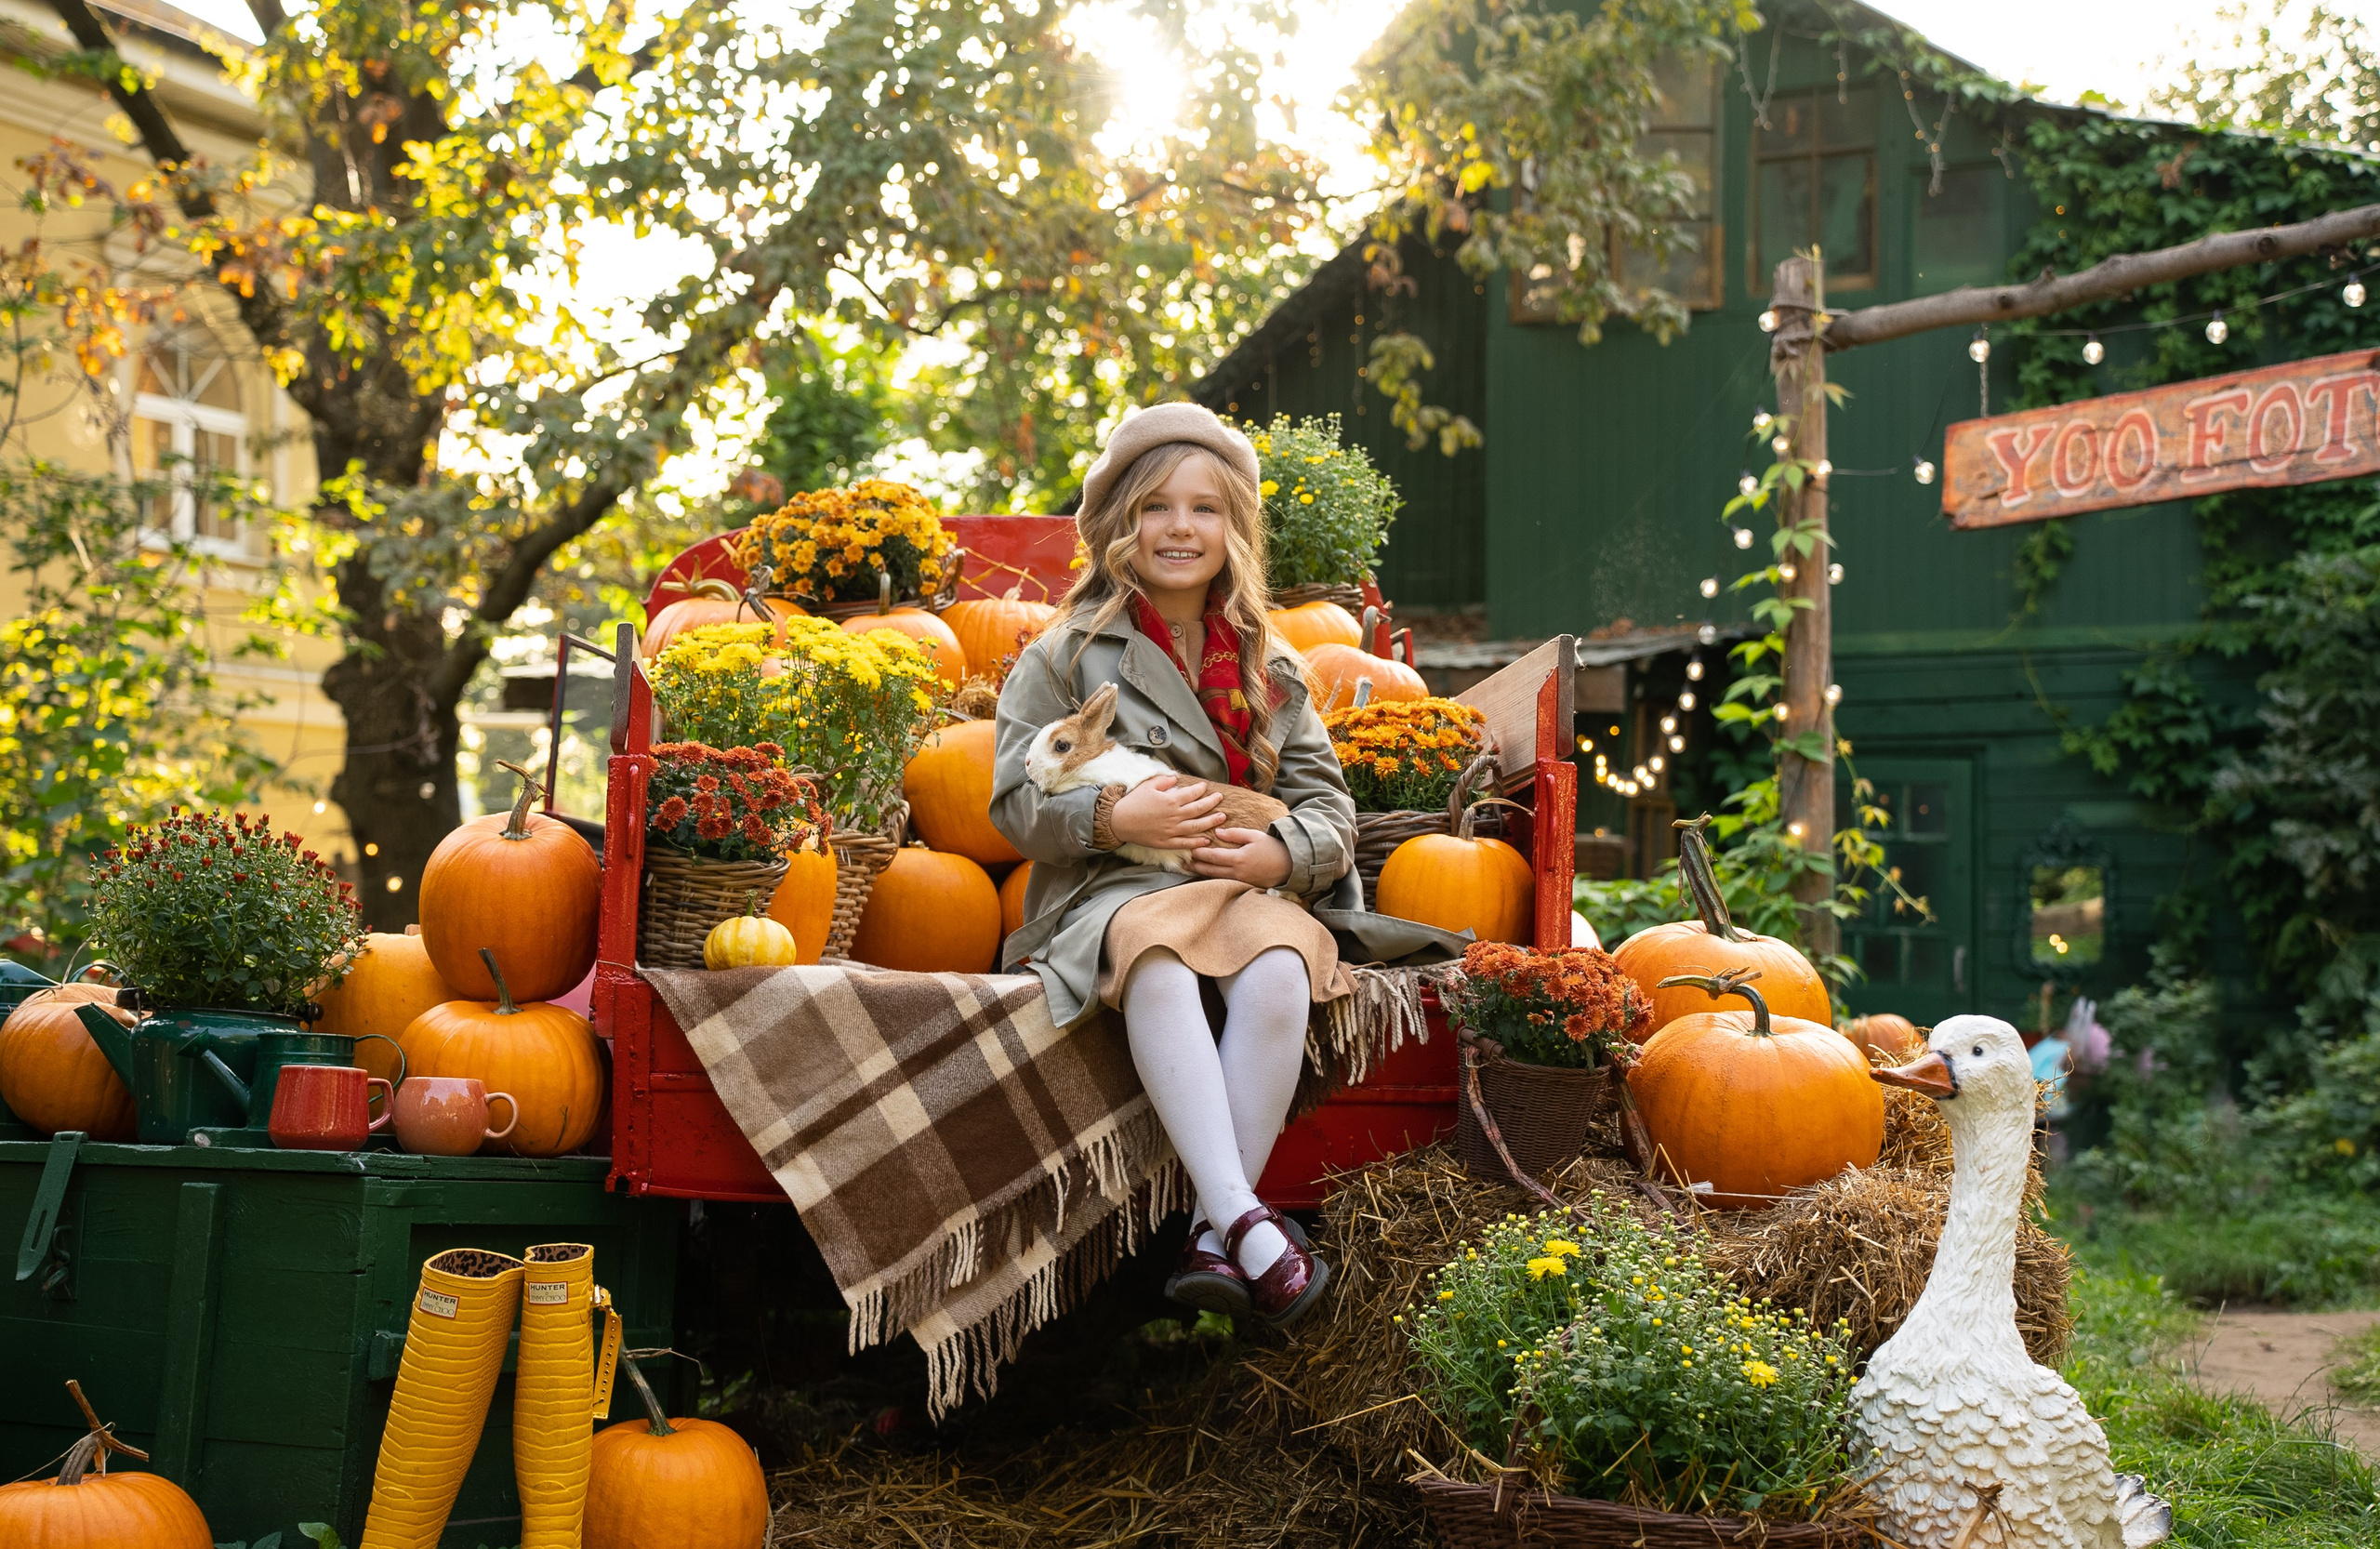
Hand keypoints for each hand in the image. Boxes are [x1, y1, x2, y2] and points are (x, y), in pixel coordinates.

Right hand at [1110, 775, 1224, 850]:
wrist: (1118, 821)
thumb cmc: (1133, 802)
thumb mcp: (1148, 786)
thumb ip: (1164, 781)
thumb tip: (1175, 779)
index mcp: (1170, 801)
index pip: (1191, 794)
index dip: (1200, 789)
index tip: (1205, 787)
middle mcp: (1174, 816)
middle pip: (1198, 809)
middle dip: (1211, 803)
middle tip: (1220, 798)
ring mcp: (1171, 831)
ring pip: (1196, 826)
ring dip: (1210, 822)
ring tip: (1222, 818)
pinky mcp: (1166, 842)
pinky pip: (1185, 843)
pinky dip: (1197, 842)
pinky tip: (1206, 840)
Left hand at [1187, 827, 1292, 887]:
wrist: (1291, 866)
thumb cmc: (1274, 848)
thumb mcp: (1255, 836)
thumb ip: (1235, 834)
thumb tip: (1218, 832)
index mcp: (1239, 859)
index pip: (1213, 856)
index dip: (1199, 853)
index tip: (1188, 849)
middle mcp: (1237, 872)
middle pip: (1210, 870)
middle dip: (1195, 866)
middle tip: (1182, 863)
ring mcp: (1241, 881)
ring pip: (1216, 878)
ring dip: (1202, 873)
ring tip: (1190, 869)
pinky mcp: (1245, 885)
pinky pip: (1225, 881)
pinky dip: (1214, 877)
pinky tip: (1208, 874)